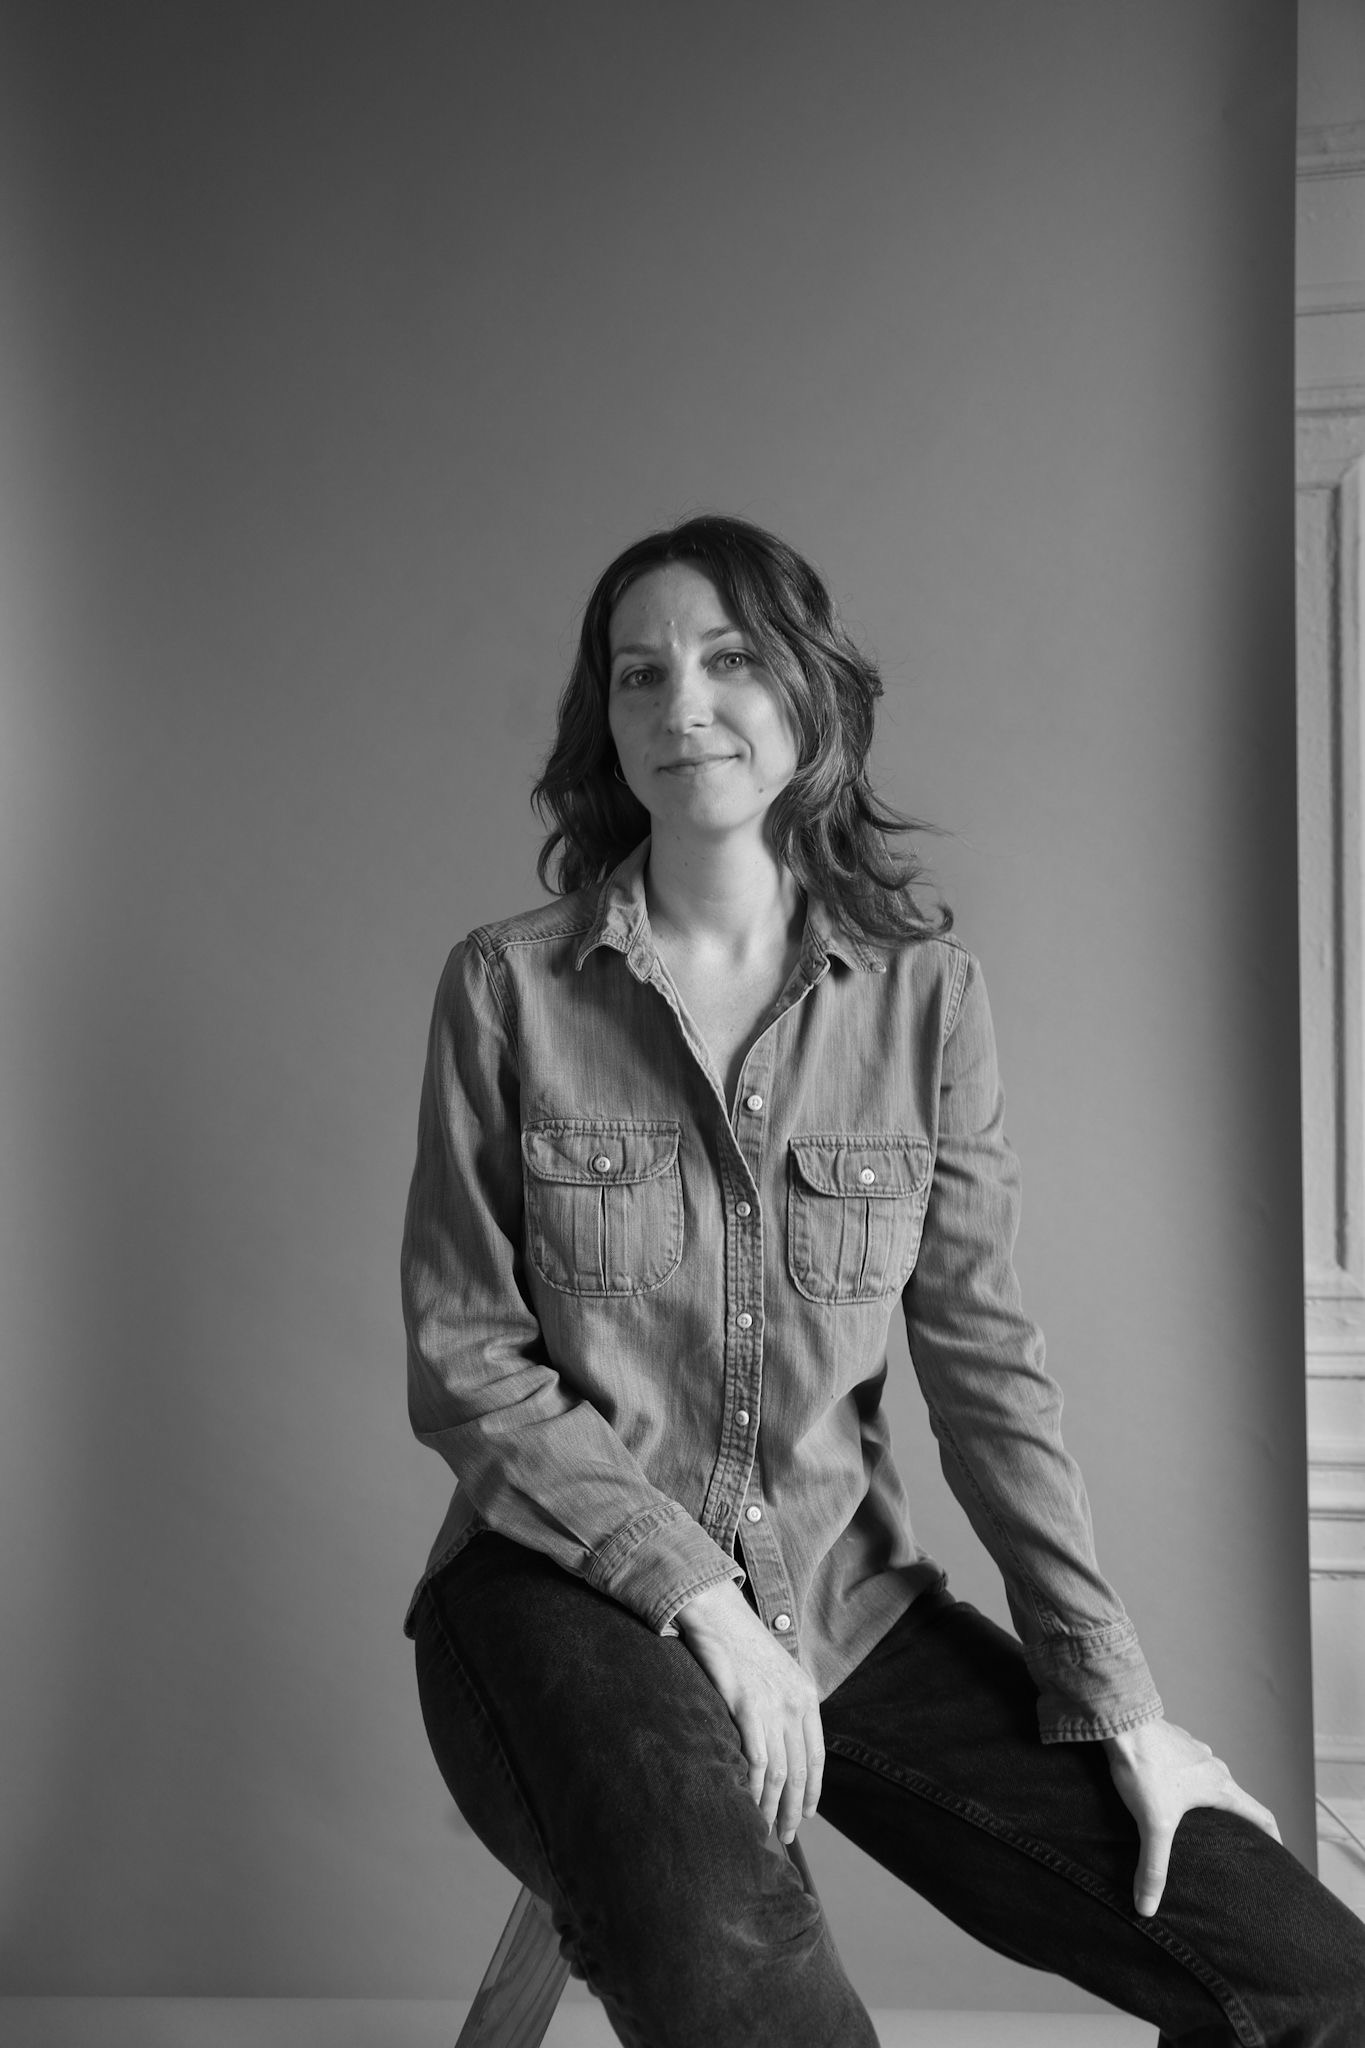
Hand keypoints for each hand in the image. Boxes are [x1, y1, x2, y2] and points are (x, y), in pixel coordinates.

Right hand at [673, 1580, 823, 1843]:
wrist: (717, 1613)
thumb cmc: (740, 1642)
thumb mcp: (777, 1671)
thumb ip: (785, 1704)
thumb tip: (780, 1742)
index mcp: (807, 1695)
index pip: (816, 1756)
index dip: (814, 1789)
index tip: (808, 1812)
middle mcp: (796, 1703)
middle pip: (800, 1771)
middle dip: (795, 1809)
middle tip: (787, 1836)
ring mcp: (773, 1706)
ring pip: (780, 1773)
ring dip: (774, 1807)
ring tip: (766, 1829)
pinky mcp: (747, 1708)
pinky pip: (756, 1762)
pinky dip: (754, 1789)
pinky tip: (748, 1805)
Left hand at [1102, 1716, 1280, 1917]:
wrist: (1120, 1720)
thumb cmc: (1144, 1766)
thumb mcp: (1153, 1823)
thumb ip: (1153, 1867)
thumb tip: (1148, 1908)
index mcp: (1221, 1787)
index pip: (1262, 1816)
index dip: (1274, 1839)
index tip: (1279, 1856)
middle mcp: (1213, 1766)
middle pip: (1235, 1798)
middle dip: (1236, 1822)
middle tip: (1231, 1845)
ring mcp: (1192, 1750)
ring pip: (1210, 1779)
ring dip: (1209, 1798)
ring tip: (1196, 1820)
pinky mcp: (1171, 1741)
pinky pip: (1185, 1764)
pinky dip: (1185, 1779)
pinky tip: (1166, 1789)